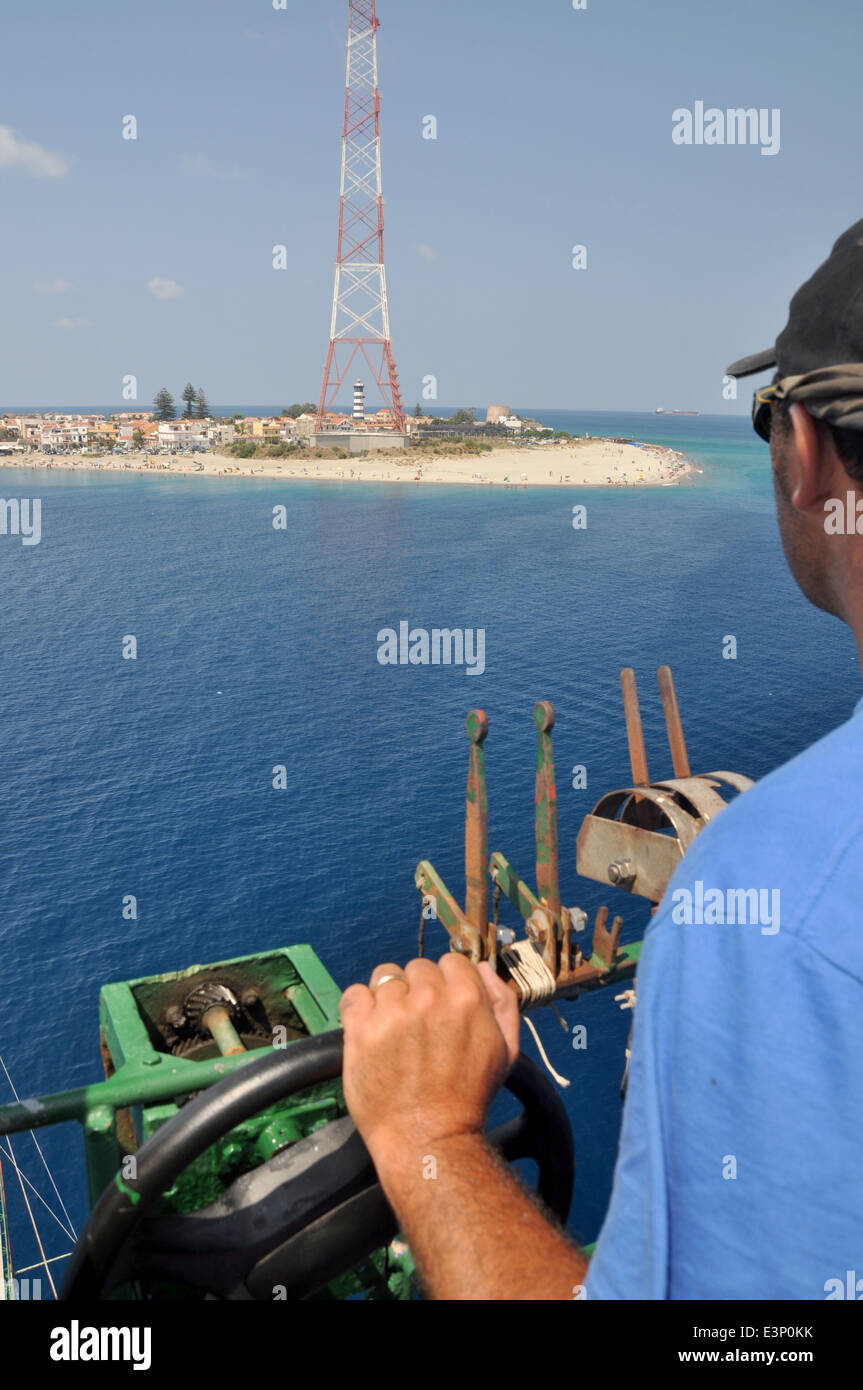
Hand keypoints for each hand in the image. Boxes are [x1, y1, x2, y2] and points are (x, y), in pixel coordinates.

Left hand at [339, 954, 519, 1170]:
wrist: (428, 1139)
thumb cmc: (468, 1098)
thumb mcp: (506, 1050)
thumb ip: (502, 1001)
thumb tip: (483, 968)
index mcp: (467, 997)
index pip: (451, 962)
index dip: (447, 983)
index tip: (441, 1006)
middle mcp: (428, 998)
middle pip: (417, 968)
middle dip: (418, 991)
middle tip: (418, 1026)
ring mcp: (392, 1011)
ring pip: (385, 978)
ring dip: (389, 998)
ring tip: (394, 1030)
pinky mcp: (360, 1028)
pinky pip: (354, 993)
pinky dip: (359, 1007)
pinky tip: (370, 1029)